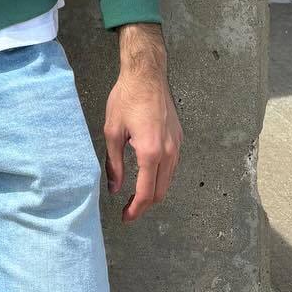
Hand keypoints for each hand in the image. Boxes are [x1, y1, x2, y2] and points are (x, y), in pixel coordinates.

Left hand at [103, 22, 181, 221]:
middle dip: (145, 204)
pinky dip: (161, 176)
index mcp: (151, 152)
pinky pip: (172, 166)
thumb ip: (113, 163)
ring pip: (169, 180)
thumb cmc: (126, 98)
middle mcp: (169, 152)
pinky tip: (147, 173)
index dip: (136, 209)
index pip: (146, 192)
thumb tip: (114, 188)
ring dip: (154, 191)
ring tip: (136, 194)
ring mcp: (177, 145)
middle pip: (161, 191)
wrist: (146, 74)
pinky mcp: (179, 138)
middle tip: (129, 209)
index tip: (125, 217)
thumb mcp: (112, 131)